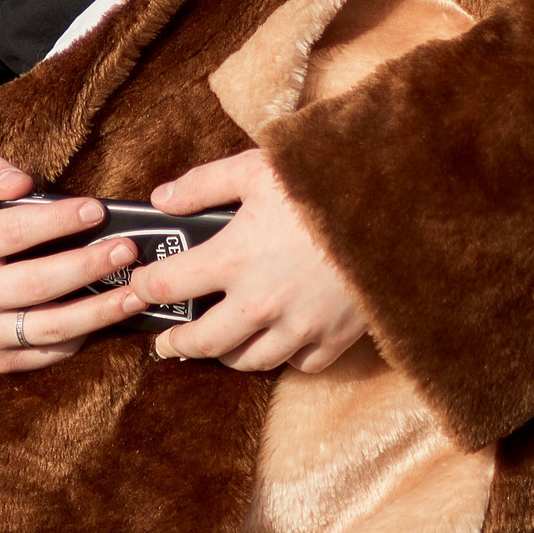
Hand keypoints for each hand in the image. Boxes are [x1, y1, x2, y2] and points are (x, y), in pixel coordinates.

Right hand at [0, 156, 152, 372]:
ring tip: (134, 292)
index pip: (13, 232)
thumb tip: (23, 180)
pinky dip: (82, 338)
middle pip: (36, 284)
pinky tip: (109, 317)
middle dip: (86, 266)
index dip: (58, 221)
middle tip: (126, 250)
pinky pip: (48, 353)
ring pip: (48, 328)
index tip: (96, 210)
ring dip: (98, 312)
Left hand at [134, 148, 367, 371]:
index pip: (167, 284)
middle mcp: (260, 301)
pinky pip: (298, 364)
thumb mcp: (255, 168)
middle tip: (164, 343)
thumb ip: (202, 185)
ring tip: (214, 347)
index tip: (137, 287)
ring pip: (249, 361)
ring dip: (225, 356)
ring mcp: (299, 326)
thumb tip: (161, 200)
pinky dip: (282, 357)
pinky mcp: (334, 338)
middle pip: (203, 341)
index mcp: (234, 257)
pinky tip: (274, 341)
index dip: (144, 287)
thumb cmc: (321, 182)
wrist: (395, 207)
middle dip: (176, 343)